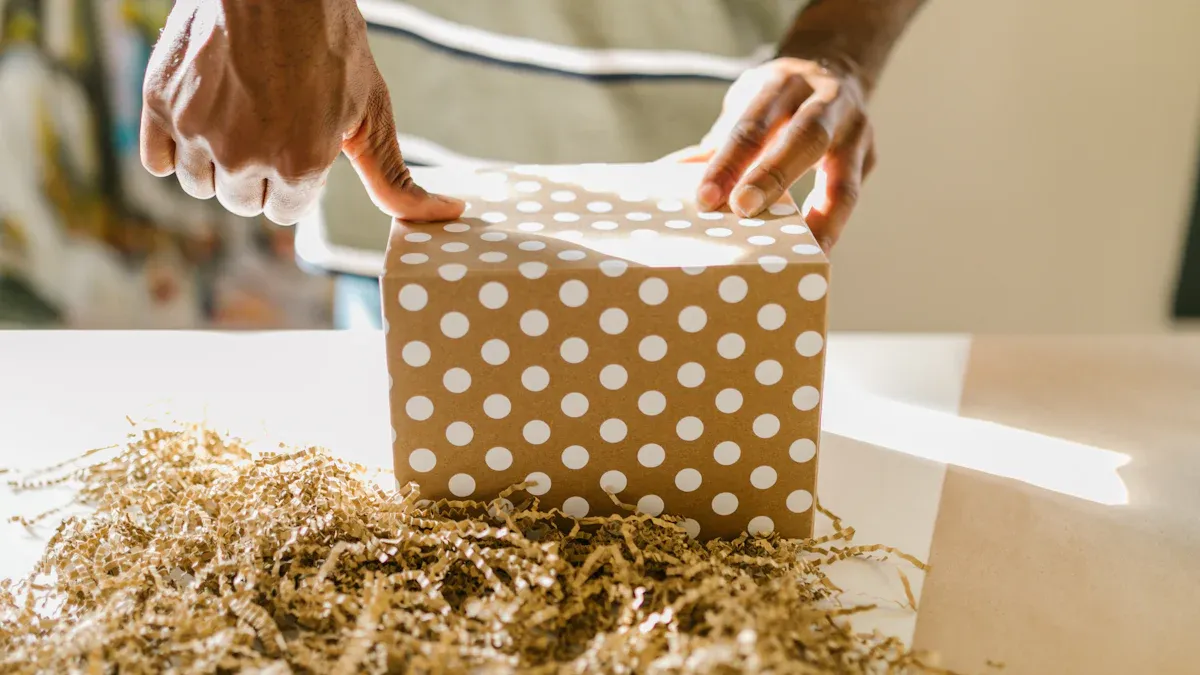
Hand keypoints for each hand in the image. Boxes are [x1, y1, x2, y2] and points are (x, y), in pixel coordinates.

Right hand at [139, 0, 462, 224]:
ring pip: (200, 185)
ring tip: (238, 117)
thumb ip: (394, 176)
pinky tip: (199, 122)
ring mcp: (195, 131)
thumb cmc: (330, 42)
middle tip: (270, 123)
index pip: (285, 213)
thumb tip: (449, 212)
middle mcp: (242, 158)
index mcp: (297, 166)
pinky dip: (174, 150)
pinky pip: (158, 161)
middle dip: (258, 174)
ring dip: (217, 164)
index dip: (295, 179)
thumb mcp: (371, 111)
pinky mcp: (158, 105)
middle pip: (242, 201)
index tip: (298, 143)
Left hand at [669, 58, 875, 251]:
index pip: (754, 123)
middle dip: (774, 178)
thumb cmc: (777, 98)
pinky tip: (812, 256)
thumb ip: (716, 140)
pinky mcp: (869, 159)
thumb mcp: (747, 102)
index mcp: (785, 84)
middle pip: (805, 140)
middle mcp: (828, 104)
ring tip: (801, 258)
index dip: (729, 161)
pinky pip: (846, 200)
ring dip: (818, 223)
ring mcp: (856, 133)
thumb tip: (665, 177)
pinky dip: (829, 229)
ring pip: (842, 182)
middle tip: (742, 212)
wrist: (835, 66)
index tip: (707, 197)